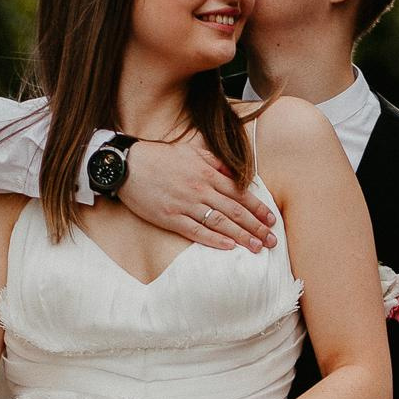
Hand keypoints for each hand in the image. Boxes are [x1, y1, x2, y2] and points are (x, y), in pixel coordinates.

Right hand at [120, 139, 276, 250]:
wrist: (127, 165)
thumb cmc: (159, 157)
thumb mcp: (191, 151)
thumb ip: (215, 162)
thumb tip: (235, 173)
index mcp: (207, 173)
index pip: (239, 193)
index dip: (258, 208)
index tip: (272, 219)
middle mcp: (200, 190)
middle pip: (235, 211)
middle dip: (256, 227)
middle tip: (272, 240)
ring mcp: (185, 205)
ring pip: (220, 223)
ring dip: (241, 236)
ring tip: (257, 248)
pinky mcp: (170, 218)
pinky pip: (196, 231)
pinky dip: (214, 240)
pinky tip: (229, 247)